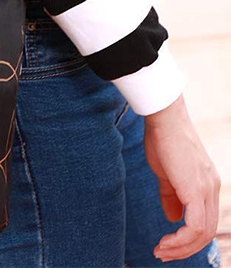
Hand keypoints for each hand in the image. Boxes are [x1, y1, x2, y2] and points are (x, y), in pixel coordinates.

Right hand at [143, 94, 220, 261]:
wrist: (164, 118)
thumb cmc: (162, 139)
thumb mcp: (165, 171)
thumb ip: (170, 195)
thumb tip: (172, 218)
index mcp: (206, 184)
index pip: (203, 220)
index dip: (186, 237)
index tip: (165, 244)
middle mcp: (212, 189)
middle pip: (205, 232)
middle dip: (183, 249)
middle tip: (162, 254)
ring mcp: (206, 190)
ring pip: (201, 234)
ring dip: (180, 248)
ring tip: (160, 251)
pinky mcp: (195, 190)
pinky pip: (194, 226)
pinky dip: (180, 240)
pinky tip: (165, 242)